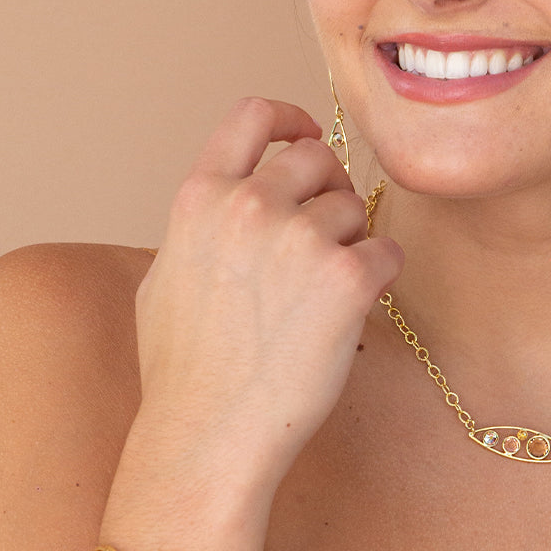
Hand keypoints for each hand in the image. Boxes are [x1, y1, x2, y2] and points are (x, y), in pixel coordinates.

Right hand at [134, 97, 403, 476]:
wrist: (207, 435)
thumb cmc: (183, 370)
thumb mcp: (163, 277)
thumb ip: (198, 227)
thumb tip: (226, 199)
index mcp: (201, 197)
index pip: (253, 114)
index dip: (289, 116)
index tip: (306, 134)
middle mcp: (249, 204)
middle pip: (317, 157)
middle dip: (329, 188)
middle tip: (326, 234)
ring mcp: (298, 239)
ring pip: (355, 207)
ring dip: (351, 239)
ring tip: (325, 289)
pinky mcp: (345, 279)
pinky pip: (387, 252)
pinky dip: (379, 275)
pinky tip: (355, 307)